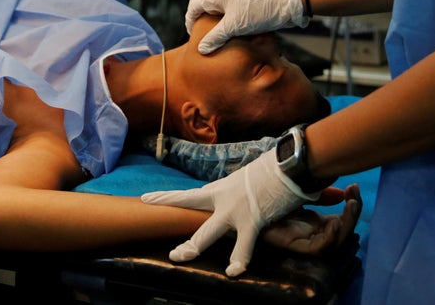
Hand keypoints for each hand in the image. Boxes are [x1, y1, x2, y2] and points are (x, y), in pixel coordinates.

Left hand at [141, 150, 321, 277]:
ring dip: (193, 245)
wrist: (288, 164)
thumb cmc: (273, 170)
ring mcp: (234, 210)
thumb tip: (232, 196)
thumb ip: (234, 192)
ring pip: (206, 232)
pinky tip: (232, 271)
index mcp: (220, 188)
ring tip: (179, 256)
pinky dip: (238, 259)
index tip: (147, 199)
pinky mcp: (251, 220)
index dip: (167, 198)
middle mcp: (222, 198)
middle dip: (171, 220)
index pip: (189, 195)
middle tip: (165, 245)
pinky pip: (243, 245)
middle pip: (189, 210)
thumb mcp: (247, 180)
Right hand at [186, 0, 306, 53]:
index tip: (192, 32)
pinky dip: (220, 16)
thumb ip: (216, 37)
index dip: (190, 18)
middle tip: (197, 31)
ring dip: (209, 16)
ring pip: (214, 3)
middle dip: (197, 15)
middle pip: (203, 0)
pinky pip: (225, 6)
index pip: (195, 3)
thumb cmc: (259, 14)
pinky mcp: (242, 0)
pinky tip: (225, 28)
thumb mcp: (234, 27)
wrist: (284, 7)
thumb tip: (201, 48)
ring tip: (210, 31)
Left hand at [261, 184, 360, 254]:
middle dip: (353, 215)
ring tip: (352, 205)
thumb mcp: (297, 192)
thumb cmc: (267, 198)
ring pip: (334, 241)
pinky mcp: (293, 245)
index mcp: (314, 223)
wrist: (242, 204)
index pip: (340, 220)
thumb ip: (318, 193)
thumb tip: (342, 192)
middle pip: (341, 232)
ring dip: (346, 224)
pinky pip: (317, 248)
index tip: (354, 188)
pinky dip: (330, 238)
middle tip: (356, 197)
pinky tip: (335, 224)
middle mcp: (311, 233)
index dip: (351, 207)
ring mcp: (303, 240)